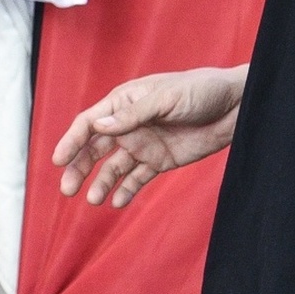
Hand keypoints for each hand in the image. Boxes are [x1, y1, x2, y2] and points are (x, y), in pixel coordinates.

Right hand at [52, 67, 246, 207]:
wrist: (236, 106)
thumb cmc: (201, 91)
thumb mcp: (166, 98)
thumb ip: (133, 115)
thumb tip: (97, 126)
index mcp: (124, 103)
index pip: (89, 124)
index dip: (71, 141)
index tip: (58, 160)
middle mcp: (129, 125)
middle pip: (94, 149)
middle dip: (79, 169)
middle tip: (67, 189)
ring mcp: (143, 145)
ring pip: (113, 168)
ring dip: (101, 183)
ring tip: (94, 200)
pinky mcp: (160, 161)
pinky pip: (138, 179)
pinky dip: (126, 191)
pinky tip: (117, 202)